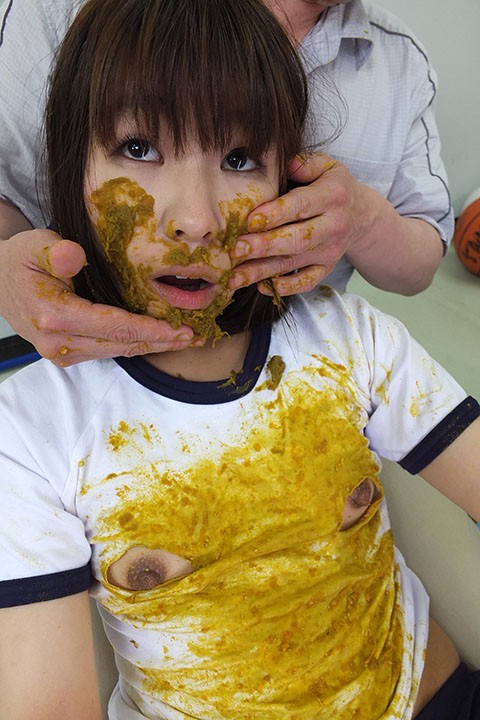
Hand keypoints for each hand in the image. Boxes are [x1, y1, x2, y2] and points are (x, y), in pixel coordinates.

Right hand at [0, 230, 193, 365]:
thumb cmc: (21, 261)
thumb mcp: (35, 245)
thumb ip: (56, 251)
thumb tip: (73, 255)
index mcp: (54, 316)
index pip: (114, 326)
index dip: (151, 330)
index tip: (181, 330)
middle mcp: (58, 342)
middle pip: (121, 344)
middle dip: (162, 342)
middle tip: (196, 337)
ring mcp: (62, 353)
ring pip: (117, 351)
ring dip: (153, 346)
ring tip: (186, 340)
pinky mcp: (67, 354)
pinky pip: (108, 350)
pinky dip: (135, 344)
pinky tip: (158, 339)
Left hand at [228, 152, 369, 295]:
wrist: (361, 214)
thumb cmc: (333, 186)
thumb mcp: (326, 166)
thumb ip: (303, 163)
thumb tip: (280, 162)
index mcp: (332, 196)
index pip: (301, 205)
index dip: (275, 214)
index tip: (250, 220)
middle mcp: (333, 226)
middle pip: (297, 238)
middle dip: (264, 246)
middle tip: (236, 250)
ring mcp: (330, 250)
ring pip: (294, 262)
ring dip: (263, 271)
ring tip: (235, 276)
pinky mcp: (326, 268)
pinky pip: (306, 281)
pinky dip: (285, 287)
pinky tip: (262, 286)